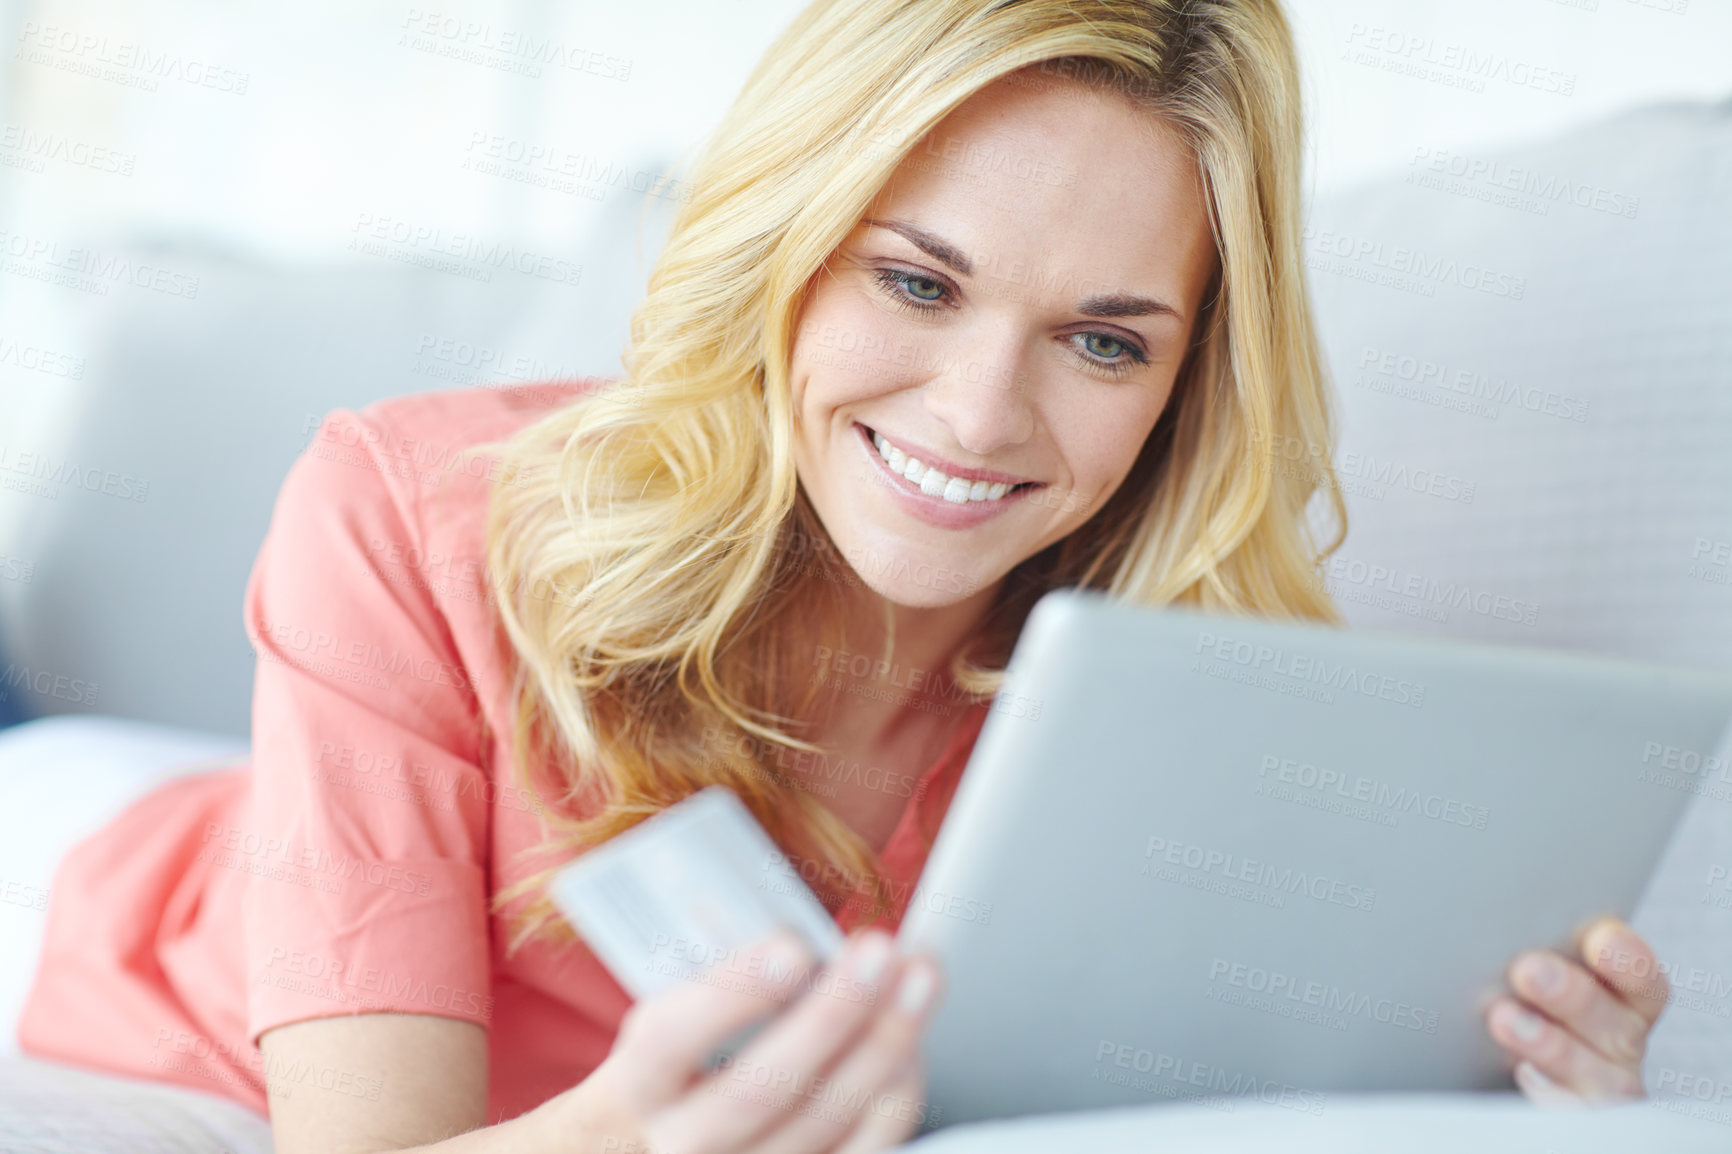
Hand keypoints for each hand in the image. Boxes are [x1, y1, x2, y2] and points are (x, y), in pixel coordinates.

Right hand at [552, 927, 943, 1153]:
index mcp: (637, 1086)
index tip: (791, 946)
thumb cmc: (677, 1058)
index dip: (731, 994)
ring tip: (917, 976)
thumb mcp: (667, 1011)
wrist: (655, 1144)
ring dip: (883, 1040)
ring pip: (825, 1118)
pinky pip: (864, 1148)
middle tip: (879, 948)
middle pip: (762, 1089)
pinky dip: (897, 1088)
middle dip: (831, 1013)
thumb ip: (714, 971)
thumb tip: (795, 922)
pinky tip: (909, 1035)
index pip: (667, 1041)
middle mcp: (683, 1144)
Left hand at [1484, 916, 1666, 1103]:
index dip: (1629, 962)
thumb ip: (1541, 958)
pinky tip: (1522, 1075)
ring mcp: (1605, 1093)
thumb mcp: (1541, 982)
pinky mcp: (1577, 1120)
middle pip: (1617, 1026)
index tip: (1601, 938)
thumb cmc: (1528, 1009)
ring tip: (1504, 1019)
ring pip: (1595, 1075)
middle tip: (1529, 969)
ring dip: (1551, 1046)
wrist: (1516, 1084)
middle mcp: (1621, 1049)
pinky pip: (1569, 1113)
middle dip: (1575, 997)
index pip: (1642, 984)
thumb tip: (1493, 928)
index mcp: (1623, 1006)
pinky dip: (1547, 1095)